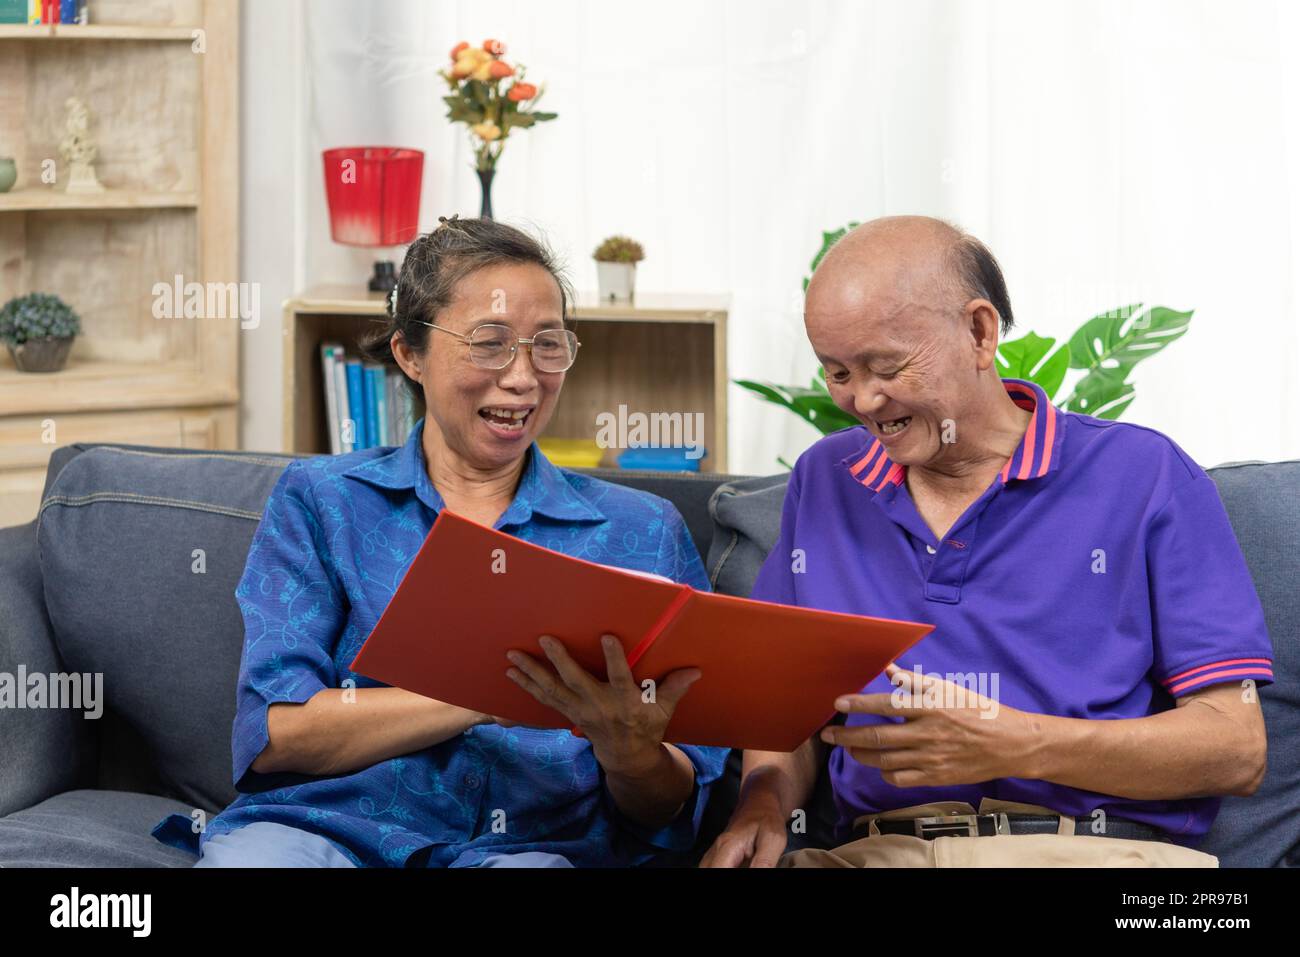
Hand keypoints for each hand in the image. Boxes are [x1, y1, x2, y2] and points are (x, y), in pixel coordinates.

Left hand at [505, 634, 700, 776]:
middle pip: (576, 681)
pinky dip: (527, 685)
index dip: (614, 658)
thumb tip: (695, 670)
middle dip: (559, 661)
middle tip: (545, 639)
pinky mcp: (568, 712)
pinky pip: (544, 698)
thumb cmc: (646, 726)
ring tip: (513, 656)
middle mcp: (599, 705)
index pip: (620, 677)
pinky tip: (512, 671)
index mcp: (625, 701)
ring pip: (553, 690)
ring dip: (531, 673)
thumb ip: (675, 687)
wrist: (626, 756)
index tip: (607, 636)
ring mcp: (580, 710)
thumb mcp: (664, 709)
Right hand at [700, 796, 788, 867]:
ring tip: (745, 867)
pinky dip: (721, 869)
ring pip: (706, 870)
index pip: (718, 871)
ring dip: (721, 871)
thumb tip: (757, 875)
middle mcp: (715, 852)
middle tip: (746, 868)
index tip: (745, 869)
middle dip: (722, 875)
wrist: (758, 804)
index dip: (726, 878)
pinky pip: (712, 868)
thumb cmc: (766, 819)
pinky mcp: (716, 858)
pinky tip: (733, 867)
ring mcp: (713, 855)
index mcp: (727, 847)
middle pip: (706, 871)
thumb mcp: (773, 839)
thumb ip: (765, 862)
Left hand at [818, 662, 1035, 787]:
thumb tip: (888, 667)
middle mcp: (928, 733)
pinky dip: (883, 772)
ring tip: (848, 747)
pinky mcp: (935, 777)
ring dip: (860, 754)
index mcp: (931, 706)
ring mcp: (931, 758)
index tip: (838, 704)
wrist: (1010, 744)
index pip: (886, 704)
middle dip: (846, 736)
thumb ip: (914, 681)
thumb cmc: (977, 711)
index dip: (859, 704)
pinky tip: (879, 764)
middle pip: (877, 736)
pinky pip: (899, 778)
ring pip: (883, 760)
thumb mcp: (948, 689)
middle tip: (827, 734)